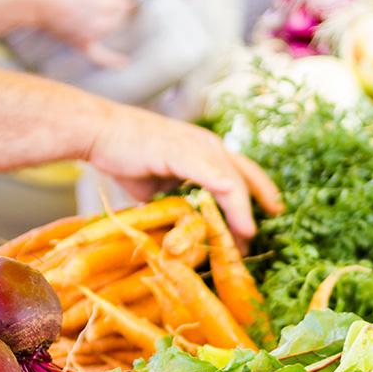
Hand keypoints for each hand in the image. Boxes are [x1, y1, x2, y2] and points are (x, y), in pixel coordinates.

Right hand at [38, 0, 135, 65]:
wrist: (37, 2)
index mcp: (106, 2)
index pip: (127, 4)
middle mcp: (103, 20)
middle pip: (122, 18)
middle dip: (117, 11)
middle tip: (106, 3)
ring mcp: (93, 34)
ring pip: (112, 30)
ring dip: (110, 24)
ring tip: (99, 13)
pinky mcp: (83, 44)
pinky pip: (101, 57)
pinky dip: (113, 60)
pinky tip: (124, 62)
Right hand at [88, 109, 283, 245]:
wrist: (99, 132)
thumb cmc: (128, 155)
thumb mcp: (161, 184)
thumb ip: (179, 199)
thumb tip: (186, 224)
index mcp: (207, 150)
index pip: (244, 171)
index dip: (261, 192)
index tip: (274, 213)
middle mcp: (208, 145)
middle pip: (243, 177)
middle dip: (253, 209)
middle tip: (255, 238)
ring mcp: (195, 145)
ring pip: (229, 179)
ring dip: (240, 209)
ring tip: (247, 234)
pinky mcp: (177, 150)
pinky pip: (205, 170)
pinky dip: (220, 185)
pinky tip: (231, 199)